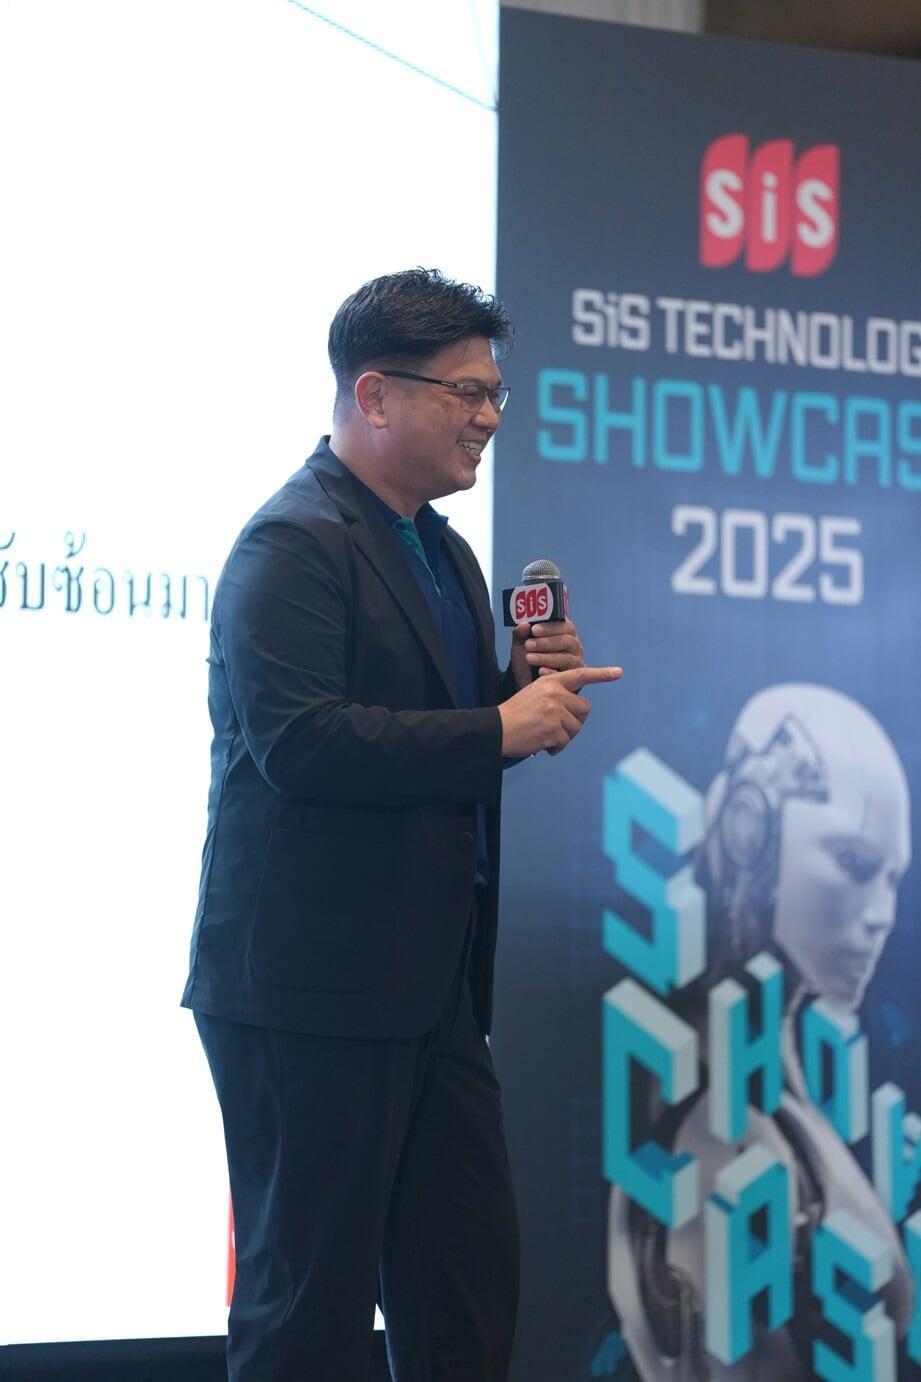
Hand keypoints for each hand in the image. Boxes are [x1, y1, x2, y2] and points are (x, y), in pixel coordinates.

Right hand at [498, 664, 622, 757]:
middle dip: (574, 720)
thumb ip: (556, 695)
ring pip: (575, 727)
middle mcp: (555, 694)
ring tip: (545, 735)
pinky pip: (565, 742)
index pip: (580, 675)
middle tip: (557, 727)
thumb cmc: (515, 713)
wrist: (496, 728)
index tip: (618, 672)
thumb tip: (579, 709)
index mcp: (551, 682)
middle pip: (584, 709)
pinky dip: (556, 747)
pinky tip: (543, 744)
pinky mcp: (553, 730)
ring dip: (564, 736)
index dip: (601, 674)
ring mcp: (555, 712)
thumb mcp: (534, 693)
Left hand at [509, 618, 584, 690]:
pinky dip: (551, 673)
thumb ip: (520, 635)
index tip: (534, 630)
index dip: (550, 627)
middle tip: (528, 645)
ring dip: (546, 657)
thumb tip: (523, 625)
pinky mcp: (573, 680)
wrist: (526, 684)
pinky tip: (540, 672)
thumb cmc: (527, 661)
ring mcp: (576, 664)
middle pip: (568, 641)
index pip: (566, 626)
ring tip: (529, 658)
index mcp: (565, 634)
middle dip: (547, 642)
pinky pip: (566, 677)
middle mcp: (574, 648)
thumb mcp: (520, 647)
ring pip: (567, 658)